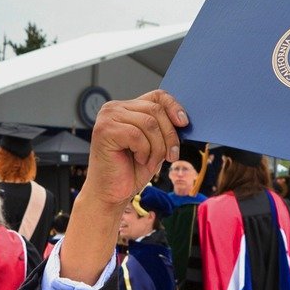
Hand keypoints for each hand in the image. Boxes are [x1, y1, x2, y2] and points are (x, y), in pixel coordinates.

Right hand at [60, 90, 187, 284]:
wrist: (112, 193)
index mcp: (128, 108)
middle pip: (156, 111)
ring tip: (150, 161)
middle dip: (170, 136)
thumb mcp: (156, 145)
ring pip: (149, 124)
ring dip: (157, 148)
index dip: (174, 107)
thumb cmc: (131, 170)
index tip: (184, 123)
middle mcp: (115, 108)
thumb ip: (164, 129)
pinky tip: (138, 160)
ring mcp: (108, 118)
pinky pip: (137, 135)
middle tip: (170, 156)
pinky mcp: (105, 130)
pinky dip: (144, 152)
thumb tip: (184, 120)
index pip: (157, 96)